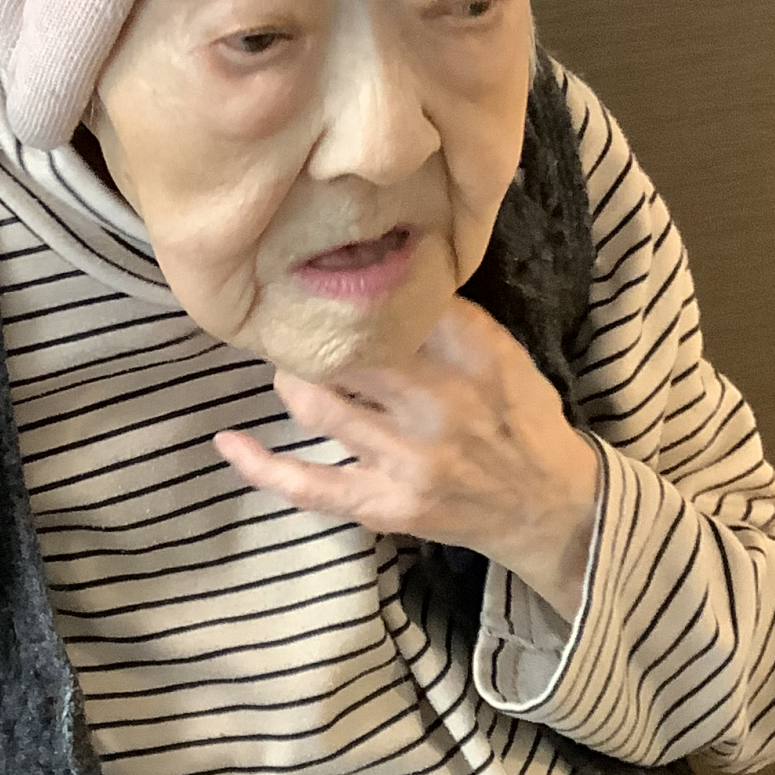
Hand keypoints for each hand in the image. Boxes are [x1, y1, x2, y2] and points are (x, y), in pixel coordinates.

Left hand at [212, 297, 601, 620]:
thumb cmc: (520, 420)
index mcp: (474, 357)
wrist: (547, 508)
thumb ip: (450, 319)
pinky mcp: (385, 504)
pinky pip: (308, 485)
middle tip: (294, 315)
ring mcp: (408, 460)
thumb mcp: (505, 355)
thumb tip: (377, 270)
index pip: (398, 304)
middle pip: (345, 350)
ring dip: (290, 377)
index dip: (352, 282)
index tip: (325, 266)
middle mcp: (439, 406)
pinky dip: (261, 465)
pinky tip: (227, 441)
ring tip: (287, 361)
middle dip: (309, 329)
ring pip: (317, 405)